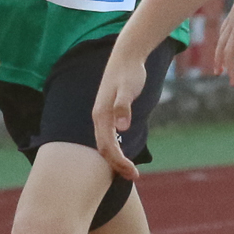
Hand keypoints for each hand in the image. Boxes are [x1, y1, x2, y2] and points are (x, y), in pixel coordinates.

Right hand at [90, 49, 149, 177]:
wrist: (127, 56)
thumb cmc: (128, 72)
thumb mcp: (128, 88)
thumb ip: (124, 106)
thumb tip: (122, 127)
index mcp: (101, 115)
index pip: (107, 146)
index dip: (118, 162)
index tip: (133, 173)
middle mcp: (99, 117)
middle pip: (104, 149)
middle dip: (117, 165)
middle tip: (134, 176)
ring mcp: (103, 115)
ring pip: (105, 144)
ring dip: (116, 159)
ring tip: (130, 170)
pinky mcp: (110, 112)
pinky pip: (110, 137)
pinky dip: (116, 149)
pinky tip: (125, 154)